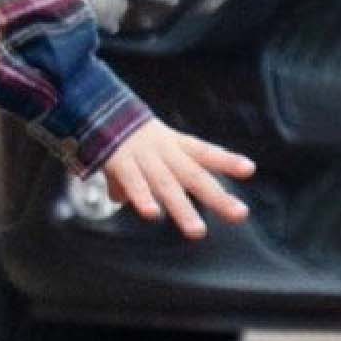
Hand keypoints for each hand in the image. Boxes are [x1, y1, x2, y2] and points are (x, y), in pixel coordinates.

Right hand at [101, 119, 253, 238]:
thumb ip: (134, 176)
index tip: (249, 169)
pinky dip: (143, 198)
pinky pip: (133, 182)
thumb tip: (120, 198)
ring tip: (197, 232)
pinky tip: (153, 214)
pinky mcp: (119, 161)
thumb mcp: (137, 150)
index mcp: (173, 144)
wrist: (91, 108)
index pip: (204, 151)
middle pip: (194, 175)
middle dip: (217, 196)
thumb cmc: (120, 136)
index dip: (225, 160)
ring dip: (183, 209)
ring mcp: (143, 157)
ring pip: (167, 185)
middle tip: (239, 214)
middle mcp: (163, 151)